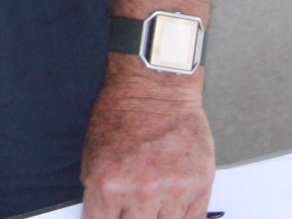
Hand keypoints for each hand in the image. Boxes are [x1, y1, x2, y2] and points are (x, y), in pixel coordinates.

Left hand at [80, 77, 214, 218]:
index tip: (110, 218)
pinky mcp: (198, 186)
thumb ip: (96, 191)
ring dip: (156, 218)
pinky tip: (172, 209)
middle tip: (133, 207)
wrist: (156, 86)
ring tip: (153, 203)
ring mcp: (172, 191)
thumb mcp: (92, 152)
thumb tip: (101, 215)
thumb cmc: (123, 111)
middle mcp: (140, 192)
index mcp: (108, 185)